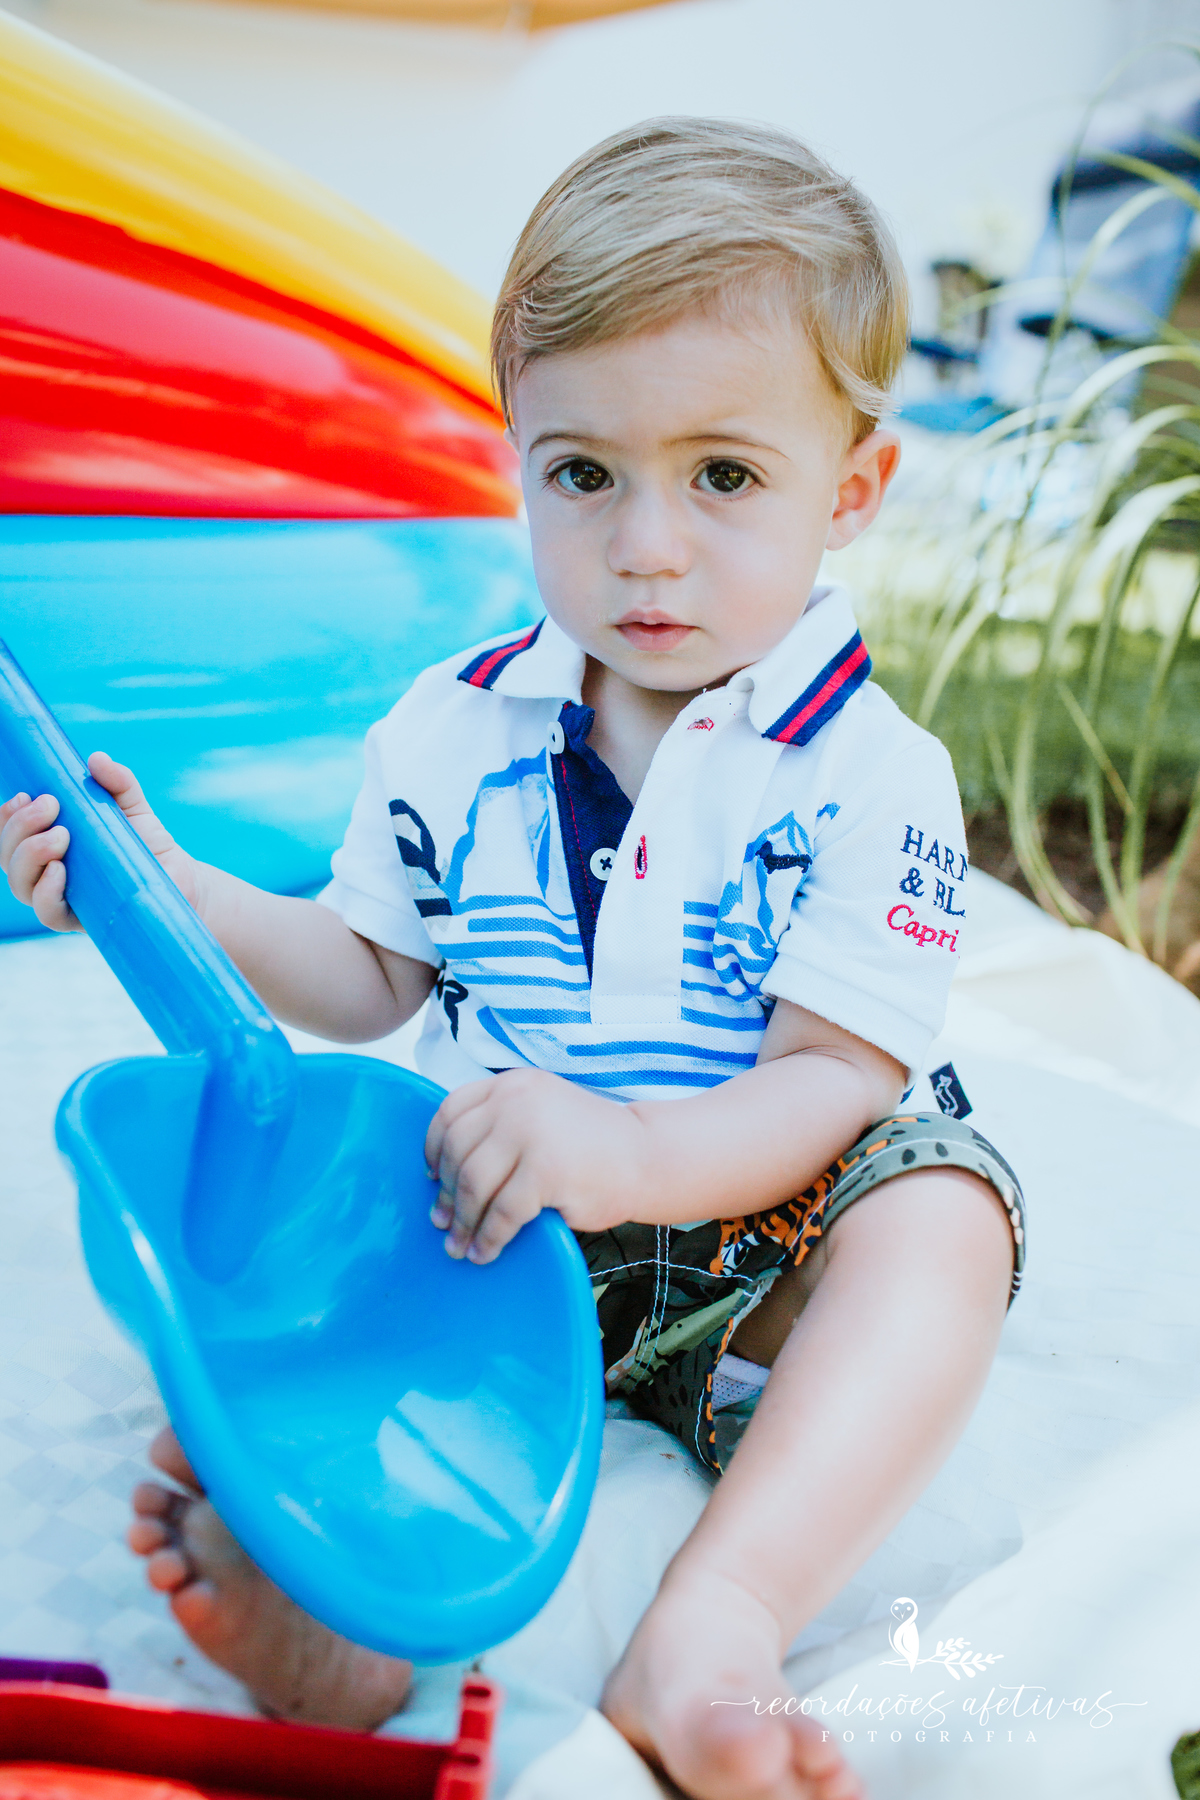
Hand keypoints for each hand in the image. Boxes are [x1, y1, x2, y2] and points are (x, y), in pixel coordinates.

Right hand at [0, 752, 199, 930]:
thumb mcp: (132, 806)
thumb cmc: (149, 843)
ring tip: (61, 835)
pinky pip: (49, 915)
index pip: (10, 836)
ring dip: (30, 855)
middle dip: (19, 828)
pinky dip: (46, 891)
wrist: (182, 878)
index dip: (5, 818)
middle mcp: (47, 875)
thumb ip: (117, 782)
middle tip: (50, 805)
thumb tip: (97, 759)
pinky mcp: (82, 922)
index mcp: (48, 847)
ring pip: (20, 885)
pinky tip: (58, 870)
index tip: (22, 795)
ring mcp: (62, 900)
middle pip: (9, 858)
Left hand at [423, 1067, 644, 1262]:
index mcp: (511, 1084)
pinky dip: (489, 1238)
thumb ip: (501, 1123)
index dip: (433, 1148)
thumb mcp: (541, 1111)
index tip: (431, 1175)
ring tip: (459, 1245)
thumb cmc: (592, 1143)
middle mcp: (516, 1101)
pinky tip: (486, 1251)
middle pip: (458, 1152)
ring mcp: (531, 1134)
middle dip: (446, 1194)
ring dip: (462, 1222)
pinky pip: (502, 1214)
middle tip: (442, 1222)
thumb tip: (444, 1171)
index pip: (451, 1112)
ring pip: (474, 1185)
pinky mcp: (546, 1171)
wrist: (647, 1157)